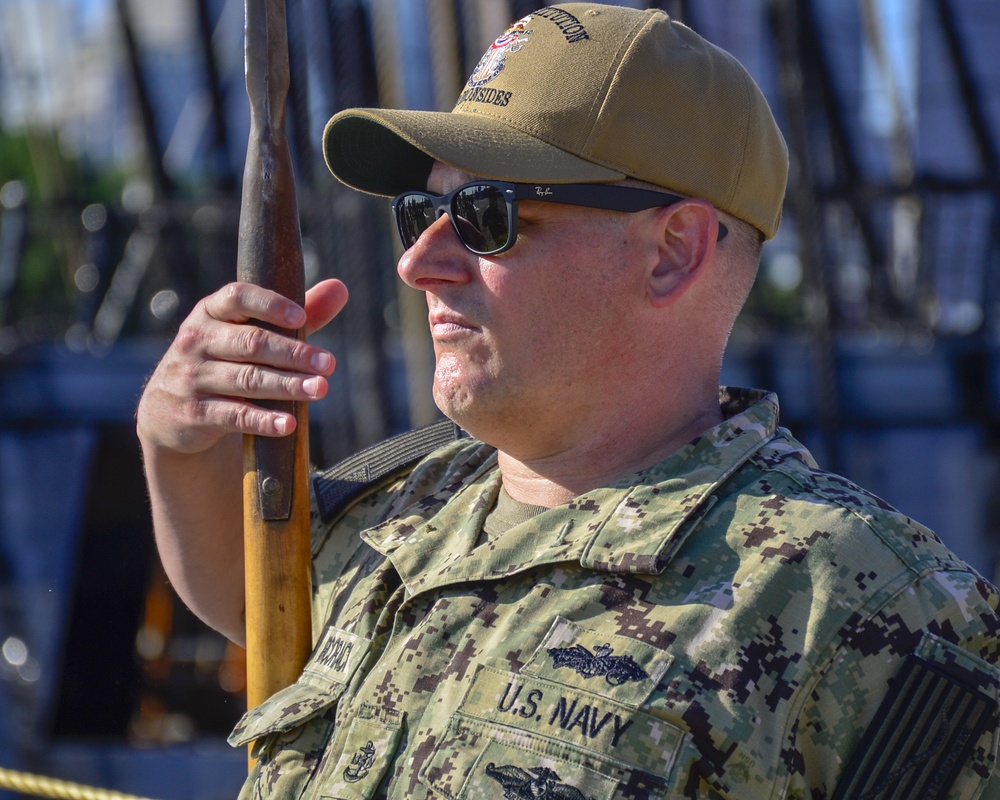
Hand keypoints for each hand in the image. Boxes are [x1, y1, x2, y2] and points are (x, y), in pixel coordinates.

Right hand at [136, 279, 348, 454]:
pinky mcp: (194, 413)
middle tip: (329, 364)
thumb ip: (293, 314)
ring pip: (246, 379)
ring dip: (287, 385)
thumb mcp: (247, 333)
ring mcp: (192, 378)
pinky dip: (263, 420)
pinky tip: (289, 424)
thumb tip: (339, 288)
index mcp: (211, 313)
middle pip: (251, 343)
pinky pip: (234, 416)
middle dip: (293, 353)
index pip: (237, 297)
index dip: (269, 305)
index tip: (301, 317)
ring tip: (320, 389)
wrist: (168, 412)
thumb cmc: (223, 360)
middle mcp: (197, 341)